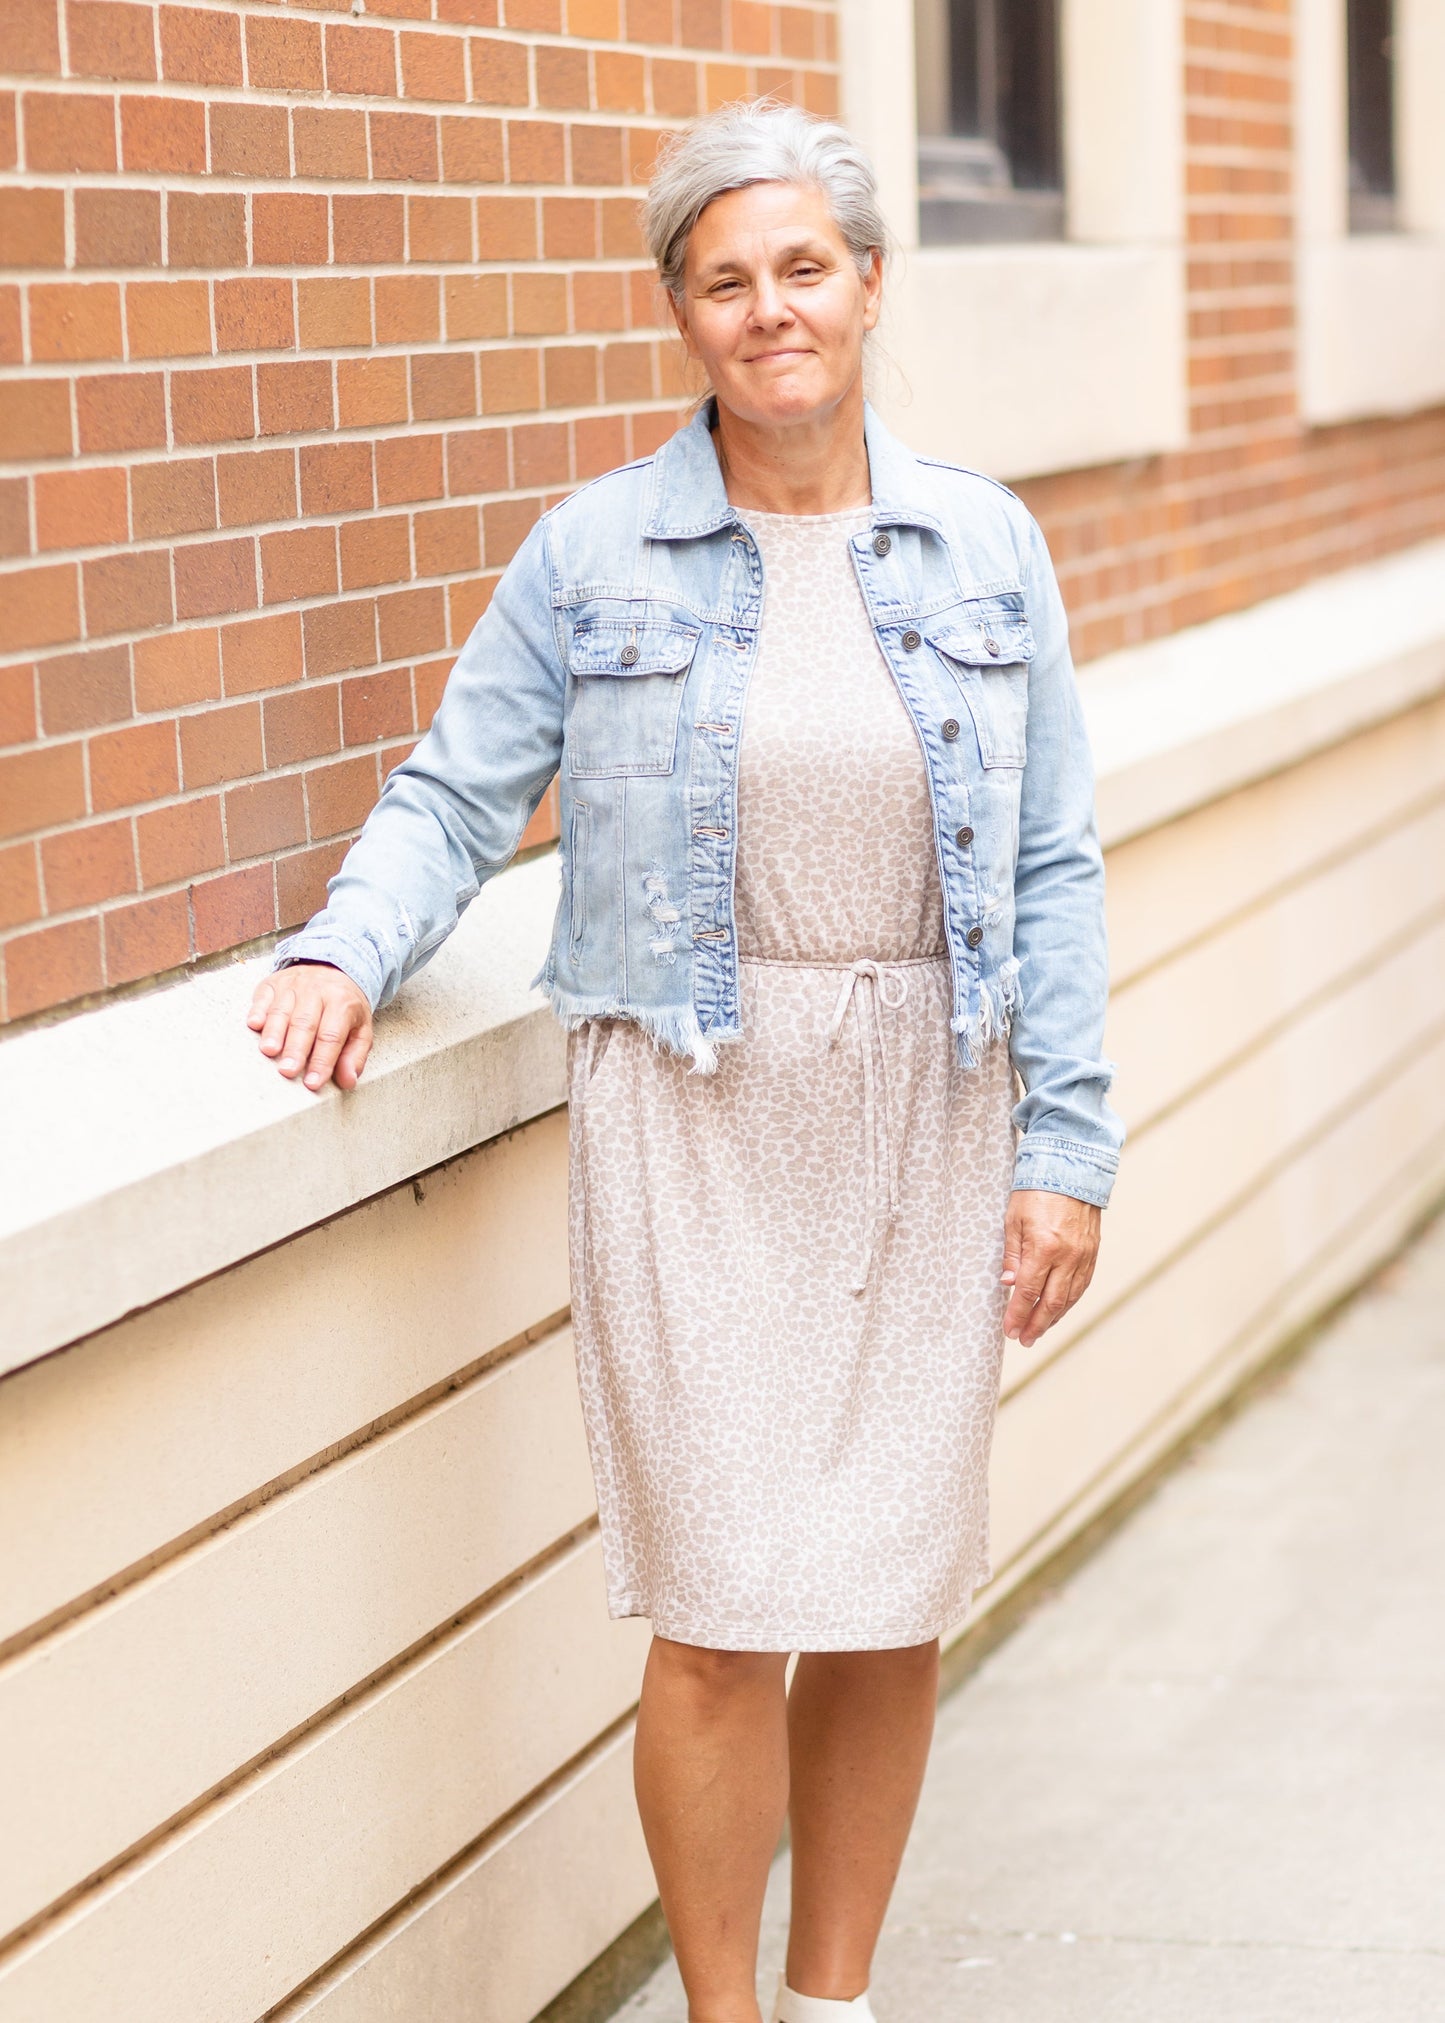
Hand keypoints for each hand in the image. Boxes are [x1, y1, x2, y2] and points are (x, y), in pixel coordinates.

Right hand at [246, 962, 373, 1092]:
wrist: (333, 968)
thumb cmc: (345, 1005)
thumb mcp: (360, 1029)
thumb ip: (355, 1056)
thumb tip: (348, 1081)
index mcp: (342, 1003)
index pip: (331, 1037)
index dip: (322, 1061)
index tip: (312, 1082)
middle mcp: (317, 991)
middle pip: (304, 1024)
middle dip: (295, 1049)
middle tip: (288, 1071)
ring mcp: (293, 985)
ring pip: (282, 1011)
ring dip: (274, 1032)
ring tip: (269, 1051)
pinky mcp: (273, 983)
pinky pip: (263, 997)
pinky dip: (258, 1011)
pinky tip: (254, 1025)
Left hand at [1000, 1189, 1100, 1347]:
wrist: (1071, 1169)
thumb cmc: (1036, 1192)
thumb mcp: (1013, 1220)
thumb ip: (1012, 1255)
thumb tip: (1008, 1285)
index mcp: (1044, 1247)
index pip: (1028, 1291)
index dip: (1017, 1314)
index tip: (1009, 1330)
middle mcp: (1067, 1256)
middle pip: (1051, 1302)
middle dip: (1036, 1325)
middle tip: (1023, 1340)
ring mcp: (1083, 1256)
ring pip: (1070, 1298)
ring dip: (1053, 1318)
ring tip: (1038, 1331)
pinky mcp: (1092, 1253)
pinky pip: (1081, 1286)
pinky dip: (1069, 1302)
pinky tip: (1058, 1310)